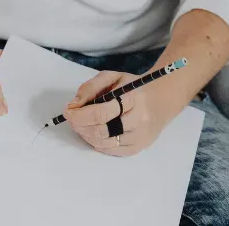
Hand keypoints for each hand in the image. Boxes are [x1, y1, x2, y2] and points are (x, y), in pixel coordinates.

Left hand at [63, 70, 179, 156]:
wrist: (160, 101)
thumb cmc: (133, 88)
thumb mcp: (113, 78)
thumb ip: (91, 87)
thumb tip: (74, 105)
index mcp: (133, 98)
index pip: (101, 112)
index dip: (80, 115)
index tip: (68, 111)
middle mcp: (138, 120)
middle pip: (101, 130)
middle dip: (81, 126)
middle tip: (72, 119)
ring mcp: (139, 137)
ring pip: (103, 143)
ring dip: (86, 135)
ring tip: (82, 125)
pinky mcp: (137, 148)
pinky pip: (110, 151)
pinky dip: (97, 143)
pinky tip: (94, 133)